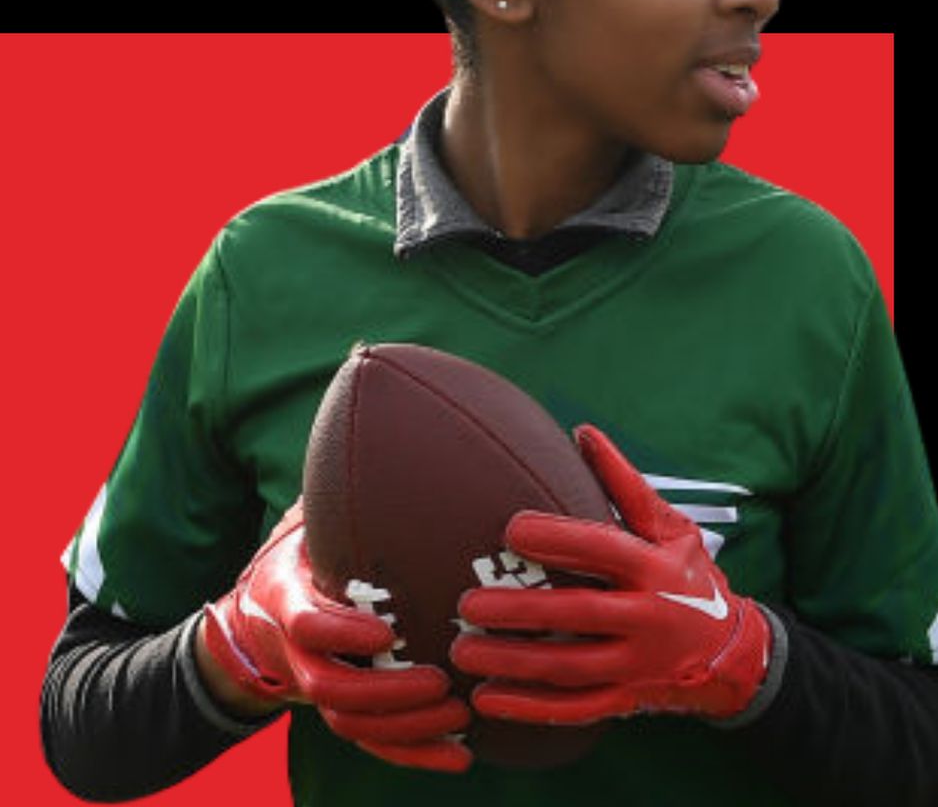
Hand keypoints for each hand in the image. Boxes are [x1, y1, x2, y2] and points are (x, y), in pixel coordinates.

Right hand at [199, 501, 471, 772]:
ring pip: (355, 724)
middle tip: (441, 682)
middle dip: (387, 693)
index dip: (340, 633)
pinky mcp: (346, 712)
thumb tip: (377, 397)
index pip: (306, 625)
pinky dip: (415, 754)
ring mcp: (320, 686)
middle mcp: (299, 653)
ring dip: (407, 728)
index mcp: (289, 600)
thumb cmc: (303, 554)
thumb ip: (335, 485)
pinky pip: (376, 743)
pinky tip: (463, 756)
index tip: (384, 630)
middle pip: (333, 690)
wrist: (257, 615)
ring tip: (459, 717)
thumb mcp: (304, 518)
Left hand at [450, 425, 771, 724]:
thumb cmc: (690, 577)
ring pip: (570, 667)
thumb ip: (625, 485)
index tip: (512, 529)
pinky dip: (530, 708)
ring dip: (514, 662)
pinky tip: (487, 700)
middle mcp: (649, 616)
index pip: (604, 548)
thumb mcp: (671, 529)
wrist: (731, 650)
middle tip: (468, 604)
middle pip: (580, 612)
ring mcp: (638, 663)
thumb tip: (583, 433)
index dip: (558, 538)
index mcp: (657, 567)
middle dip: (522, 610)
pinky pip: (574, 707)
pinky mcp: (626, 697)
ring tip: (463, 651)